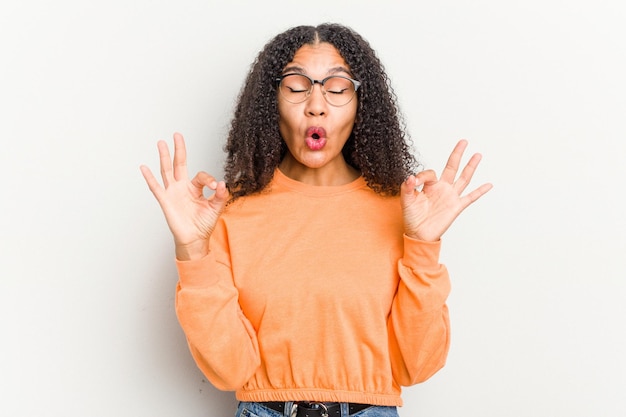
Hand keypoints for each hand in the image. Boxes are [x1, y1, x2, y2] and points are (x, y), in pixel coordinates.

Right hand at [140, 133, 229, 259]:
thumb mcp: (216, 208)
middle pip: (180, 164)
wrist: (195, 239)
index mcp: (195, 188)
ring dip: (164, 157)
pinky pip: (156, 188)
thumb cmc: (204, 224)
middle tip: (177, 135)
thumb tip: (221, 183)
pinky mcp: (166, 201)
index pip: (201, 176)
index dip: (208, 178)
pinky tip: (144, 167)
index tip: (215, 186)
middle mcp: (183, 187)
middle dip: (179, 149)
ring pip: (167, 171)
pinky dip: (149, 178)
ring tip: (161, 143)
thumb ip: (220, 196)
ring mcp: (173, 193)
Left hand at [400, 140, 491, 241]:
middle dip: (457, 154)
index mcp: (429, 186)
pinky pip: (471, 197)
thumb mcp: (406, 201)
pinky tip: (489, 184)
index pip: (430, 173)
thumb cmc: (411, 218)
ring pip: (463, 178)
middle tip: (463, 141)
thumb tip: (411, 177)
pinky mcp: (456, 207)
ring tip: (477, 155)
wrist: (418, 234)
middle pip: (452, 167)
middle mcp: (442, 188)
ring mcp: (450, 197)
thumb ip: (406, 188)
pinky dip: (480, 191)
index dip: (422, 176)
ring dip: (470, 167)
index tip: (414, 182)